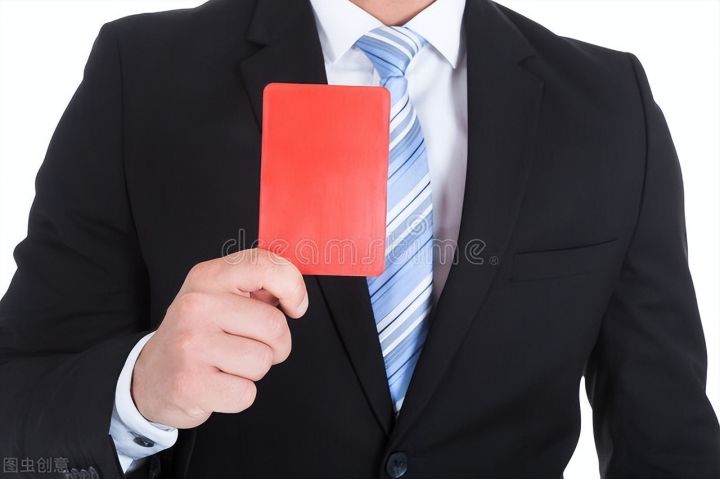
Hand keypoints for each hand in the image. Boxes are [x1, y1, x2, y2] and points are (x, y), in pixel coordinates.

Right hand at [131, 248, 307, 428]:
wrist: (150, 376)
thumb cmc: (196, 334)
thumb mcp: (218, 296)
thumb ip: (256, 287)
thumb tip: (293, 292)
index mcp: (208, 277)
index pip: (265, 266)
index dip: (293, 287)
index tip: (294, 306)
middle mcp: (197, 306)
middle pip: (274, 326)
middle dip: (275, 344)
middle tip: (250, 346)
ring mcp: (191, 345)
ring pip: (262, 361)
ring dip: (254, 370)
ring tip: (228, 364)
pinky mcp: (191, 383)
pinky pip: (246, 393)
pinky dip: (239, 395)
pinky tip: (218, 384)